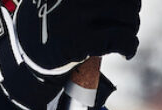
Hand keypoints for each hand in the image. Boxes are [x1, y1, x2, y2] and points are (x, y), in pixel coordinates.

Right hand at [6, 0, 140, 74]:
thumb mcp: (69, 0)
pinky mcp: (78, 41)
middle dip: (132, 11)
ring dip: (132, 28)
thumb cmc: (57, 17)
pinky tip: (126, 53)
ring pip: (128, 15)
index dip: (129, 1)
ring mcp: (75, 16)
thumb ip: (95, 2)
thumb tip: (133, 2)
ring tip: (125, 36)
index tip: (126, 7)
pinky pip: (121, 39)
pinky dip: (130, 47)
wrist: (28, 48)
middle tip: (126, 22)